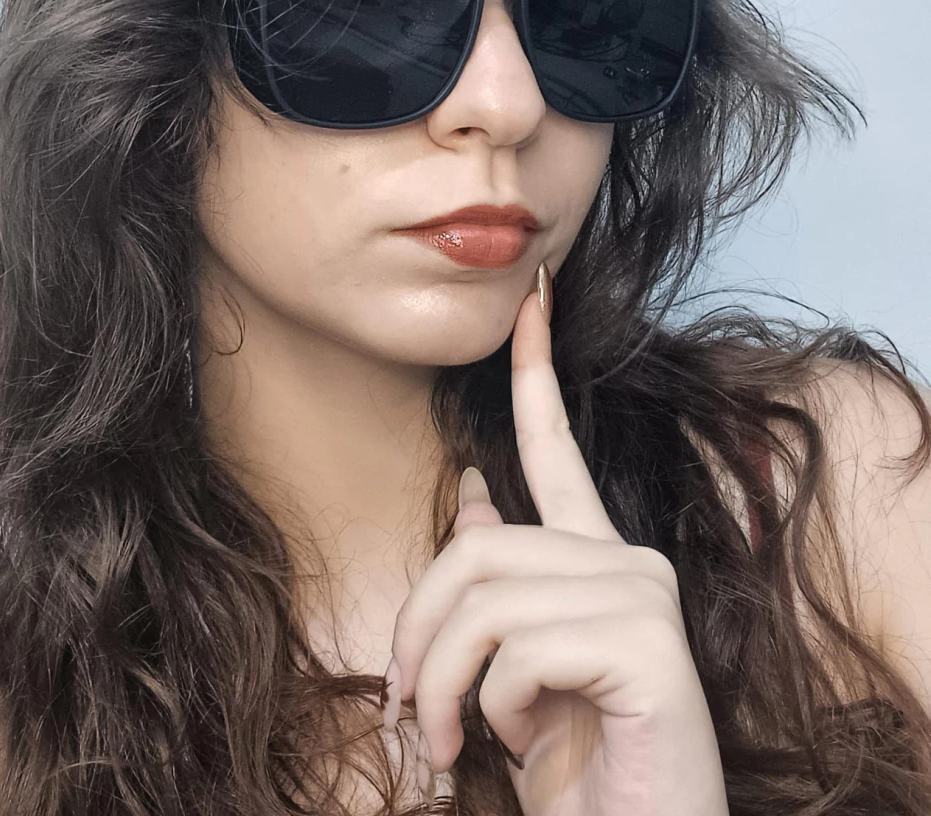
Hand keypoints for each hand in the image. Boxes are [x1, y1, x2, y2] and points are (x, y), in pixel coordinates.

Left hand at [381, 269, 729, 815]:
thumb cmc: (574, 761)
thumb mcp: (515, 665)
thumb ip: (504, 577)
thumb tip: (474, 492)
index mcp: (594, 559)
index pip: (556, 448)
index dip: (536, 369)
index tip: (530, 295)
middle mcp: (627, 561)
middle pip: (478, 548)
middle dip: (419, 631)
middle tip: (409, 709)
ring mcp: (643, 598)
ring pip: (486, 599)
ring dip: (444, 683)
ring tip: (450, 740)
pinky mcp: (649, 648)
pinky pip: (517, 651)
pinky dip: (491, 707)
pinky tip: (520, 738)